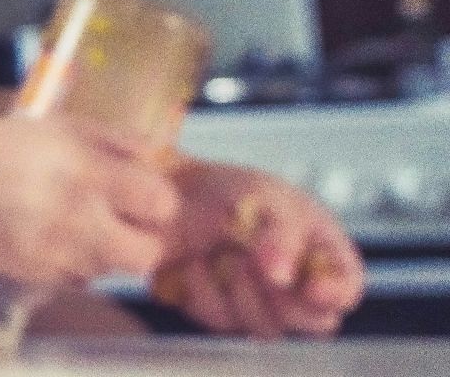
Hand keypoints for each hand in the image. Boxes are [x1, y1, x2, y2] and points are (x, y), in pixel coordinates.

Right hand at [0, 114, 179, 284]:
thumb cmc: (15, 145)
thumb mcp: (68, 126)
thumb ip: (118, 141)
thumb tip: (158, 158)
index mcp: (90, 174)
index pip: (161, 204)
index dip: (158, 202)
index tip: (143, 196)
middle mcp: (77, 218)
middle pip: (146, 255)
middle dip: (143, 240)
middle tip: (126, 224)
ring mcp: (55, 251)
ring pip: (111, 270)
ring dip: (106, 251)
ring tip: (81, 226)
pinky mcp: (36, 274)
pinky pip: (78, 278)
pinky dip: (75, 262)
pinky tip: (55, 237)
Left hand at [153, 160, 363, 336]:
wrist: (172, 193)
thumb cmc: (231, 191)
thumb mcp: (266, 198)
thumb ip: (281, 236)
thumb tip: (281, 275)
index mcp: (322, 252)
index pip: (345, 289)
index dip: (334, 294)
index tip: (311, 287)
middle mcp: (298, 285)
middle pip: (314, 323)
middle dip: (283, 297)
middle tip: (252, 262)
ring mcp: (262, 304)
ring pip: (267, 328)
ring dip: (240, 290)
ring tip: (222, 252)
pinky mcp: (223, 313)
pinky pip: (222, 321)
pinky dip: (205, 291)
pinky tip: (196, 263)